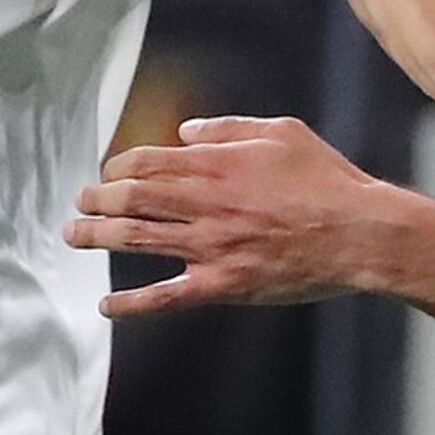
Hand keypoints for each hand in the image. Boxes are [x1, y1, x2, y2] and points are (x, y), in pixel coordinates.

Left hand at [66, 116, 389, 313]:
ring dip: (98, 236)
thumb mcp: (283, 133)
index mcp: (218, 164)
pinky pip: (166, 296)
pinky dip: (131, 303)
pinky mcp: (222, 284)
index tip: (108, 173)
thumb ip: (229, 129)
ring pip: (138, 238)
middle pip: (131, 197)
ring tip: (74, 235)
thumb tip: (185, 130)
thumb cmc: (328, 181)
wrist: (361, 233)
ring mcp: (211, 245)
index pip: (147, 162)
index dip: (118, 167)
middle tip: (79, 202)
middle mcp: (206, 203)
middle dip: (96, 198)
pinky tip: (106, 305)